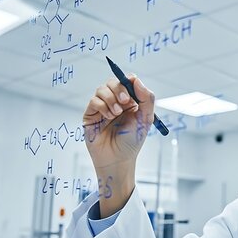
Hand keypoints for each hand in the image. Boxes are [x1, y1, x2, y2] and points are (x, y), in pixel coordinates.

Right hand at [82, 74, 154, 214]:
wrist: (118, 159)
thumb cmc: (132, 141)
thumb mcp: (146, 119)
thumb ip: (146, 98)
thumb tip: (136, 79)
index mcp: (130, 101)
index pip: (127, 81)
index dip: (128, 80)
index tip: (132, 83)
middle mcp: (115, 102)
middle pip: (113, 82)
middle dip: (119, 88)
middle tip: (125, 101)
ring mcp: (102, 107)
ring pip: (102, 89)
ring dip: (111, 99)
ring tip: (116, 114)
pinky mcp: (91, 114)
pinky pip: (93, 100)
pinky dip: (102, 105)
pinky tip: (108, 117)